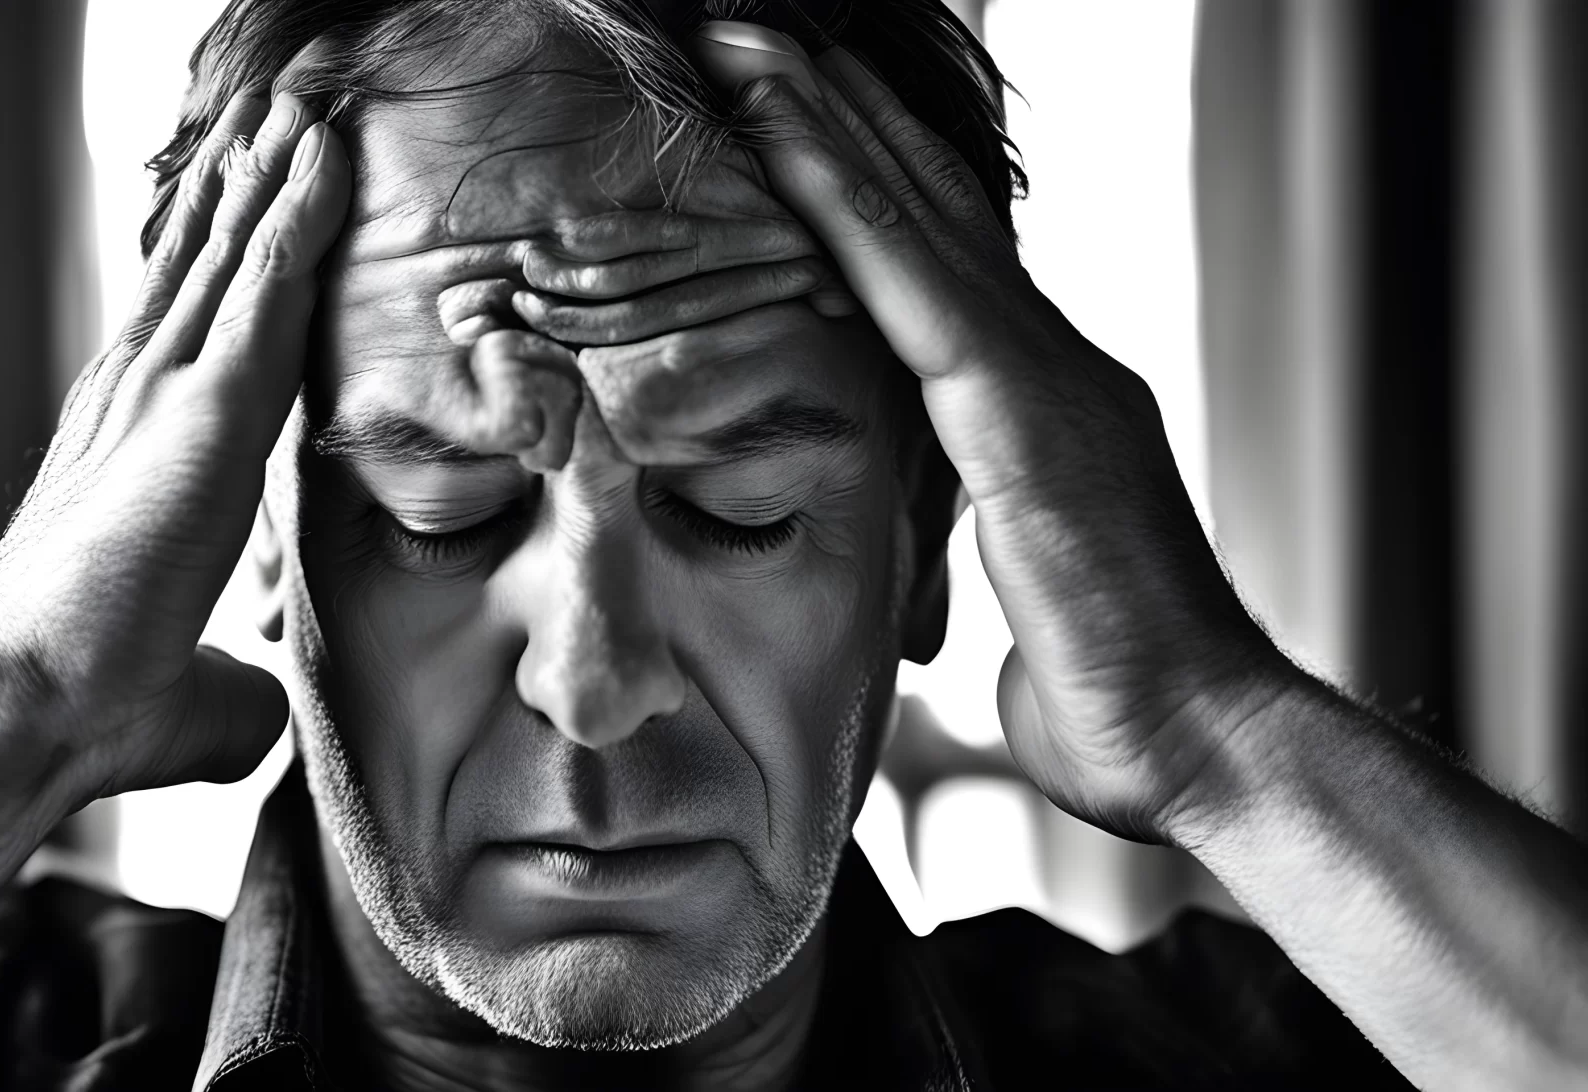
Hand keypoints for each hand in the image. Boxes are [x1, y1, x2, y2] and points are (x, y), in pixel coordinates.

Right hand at [0, 89, 350, 799]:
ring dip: (269, 177)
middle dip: (240, 194)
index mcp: (125, 448)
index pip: (185, 333)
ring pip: (232, 256)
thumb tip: (256, 714)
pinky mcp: (205, 404)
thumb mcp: (187, 692)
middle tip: (271, 121)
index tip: (246, 209)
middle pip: (202, 270)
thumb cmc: (85, 705)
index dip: (219, 267)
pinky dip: (296, 213)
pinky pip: (267, 282)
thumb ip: (227, 683)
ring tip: (298, 108)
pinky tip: (322, 155)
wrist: (25, 703)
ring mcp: (163, 390)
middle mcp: (134, 398)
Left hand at [690, 24, 1287, 842]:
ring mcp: (1046, 382)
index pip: (943, 272)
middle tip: (755, 39)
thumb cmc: (1113, 702)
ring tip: (744, 44)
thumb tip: (912, 581)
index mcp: (1044, 411)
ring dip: (823, 126)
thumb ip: (965, 558)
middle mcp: (1051, 370)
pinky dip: (843, 204)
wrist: (1201, 746)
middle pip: (929, 214)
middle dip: (839, 119)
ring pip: (914, 222)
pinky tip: (784, 138)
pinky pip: (913, 287)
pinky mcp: (1022, 417)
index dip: (870, 187)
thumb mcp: (1015, 603)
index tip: (797, 119)